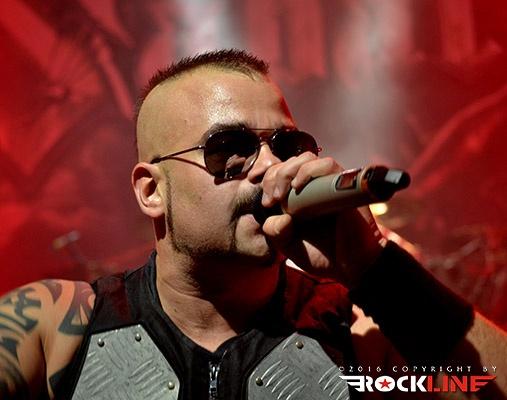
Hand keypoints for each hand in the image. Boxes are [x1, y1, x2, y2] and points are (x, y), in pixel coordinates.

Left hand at [260, 152, 384, 286]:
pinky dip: (309, 170)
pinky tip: (298, 187)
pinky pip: (328, 165)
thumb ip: (275, 232)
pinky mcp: (346, 186)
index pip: (281, 170)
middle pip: (291, 161)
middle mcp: (315, 186)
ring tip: (281, 195)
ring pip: (307, 158)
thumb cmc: (324, 255)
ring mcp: (330, 184)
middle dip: (273, 176)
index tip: (265, 202)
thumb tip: (278, 216)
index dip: (268, 179)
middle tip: (270, 200)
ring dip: (288, 171)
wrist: (351, 268)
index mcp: (300, 195)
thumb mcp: (288, 246)